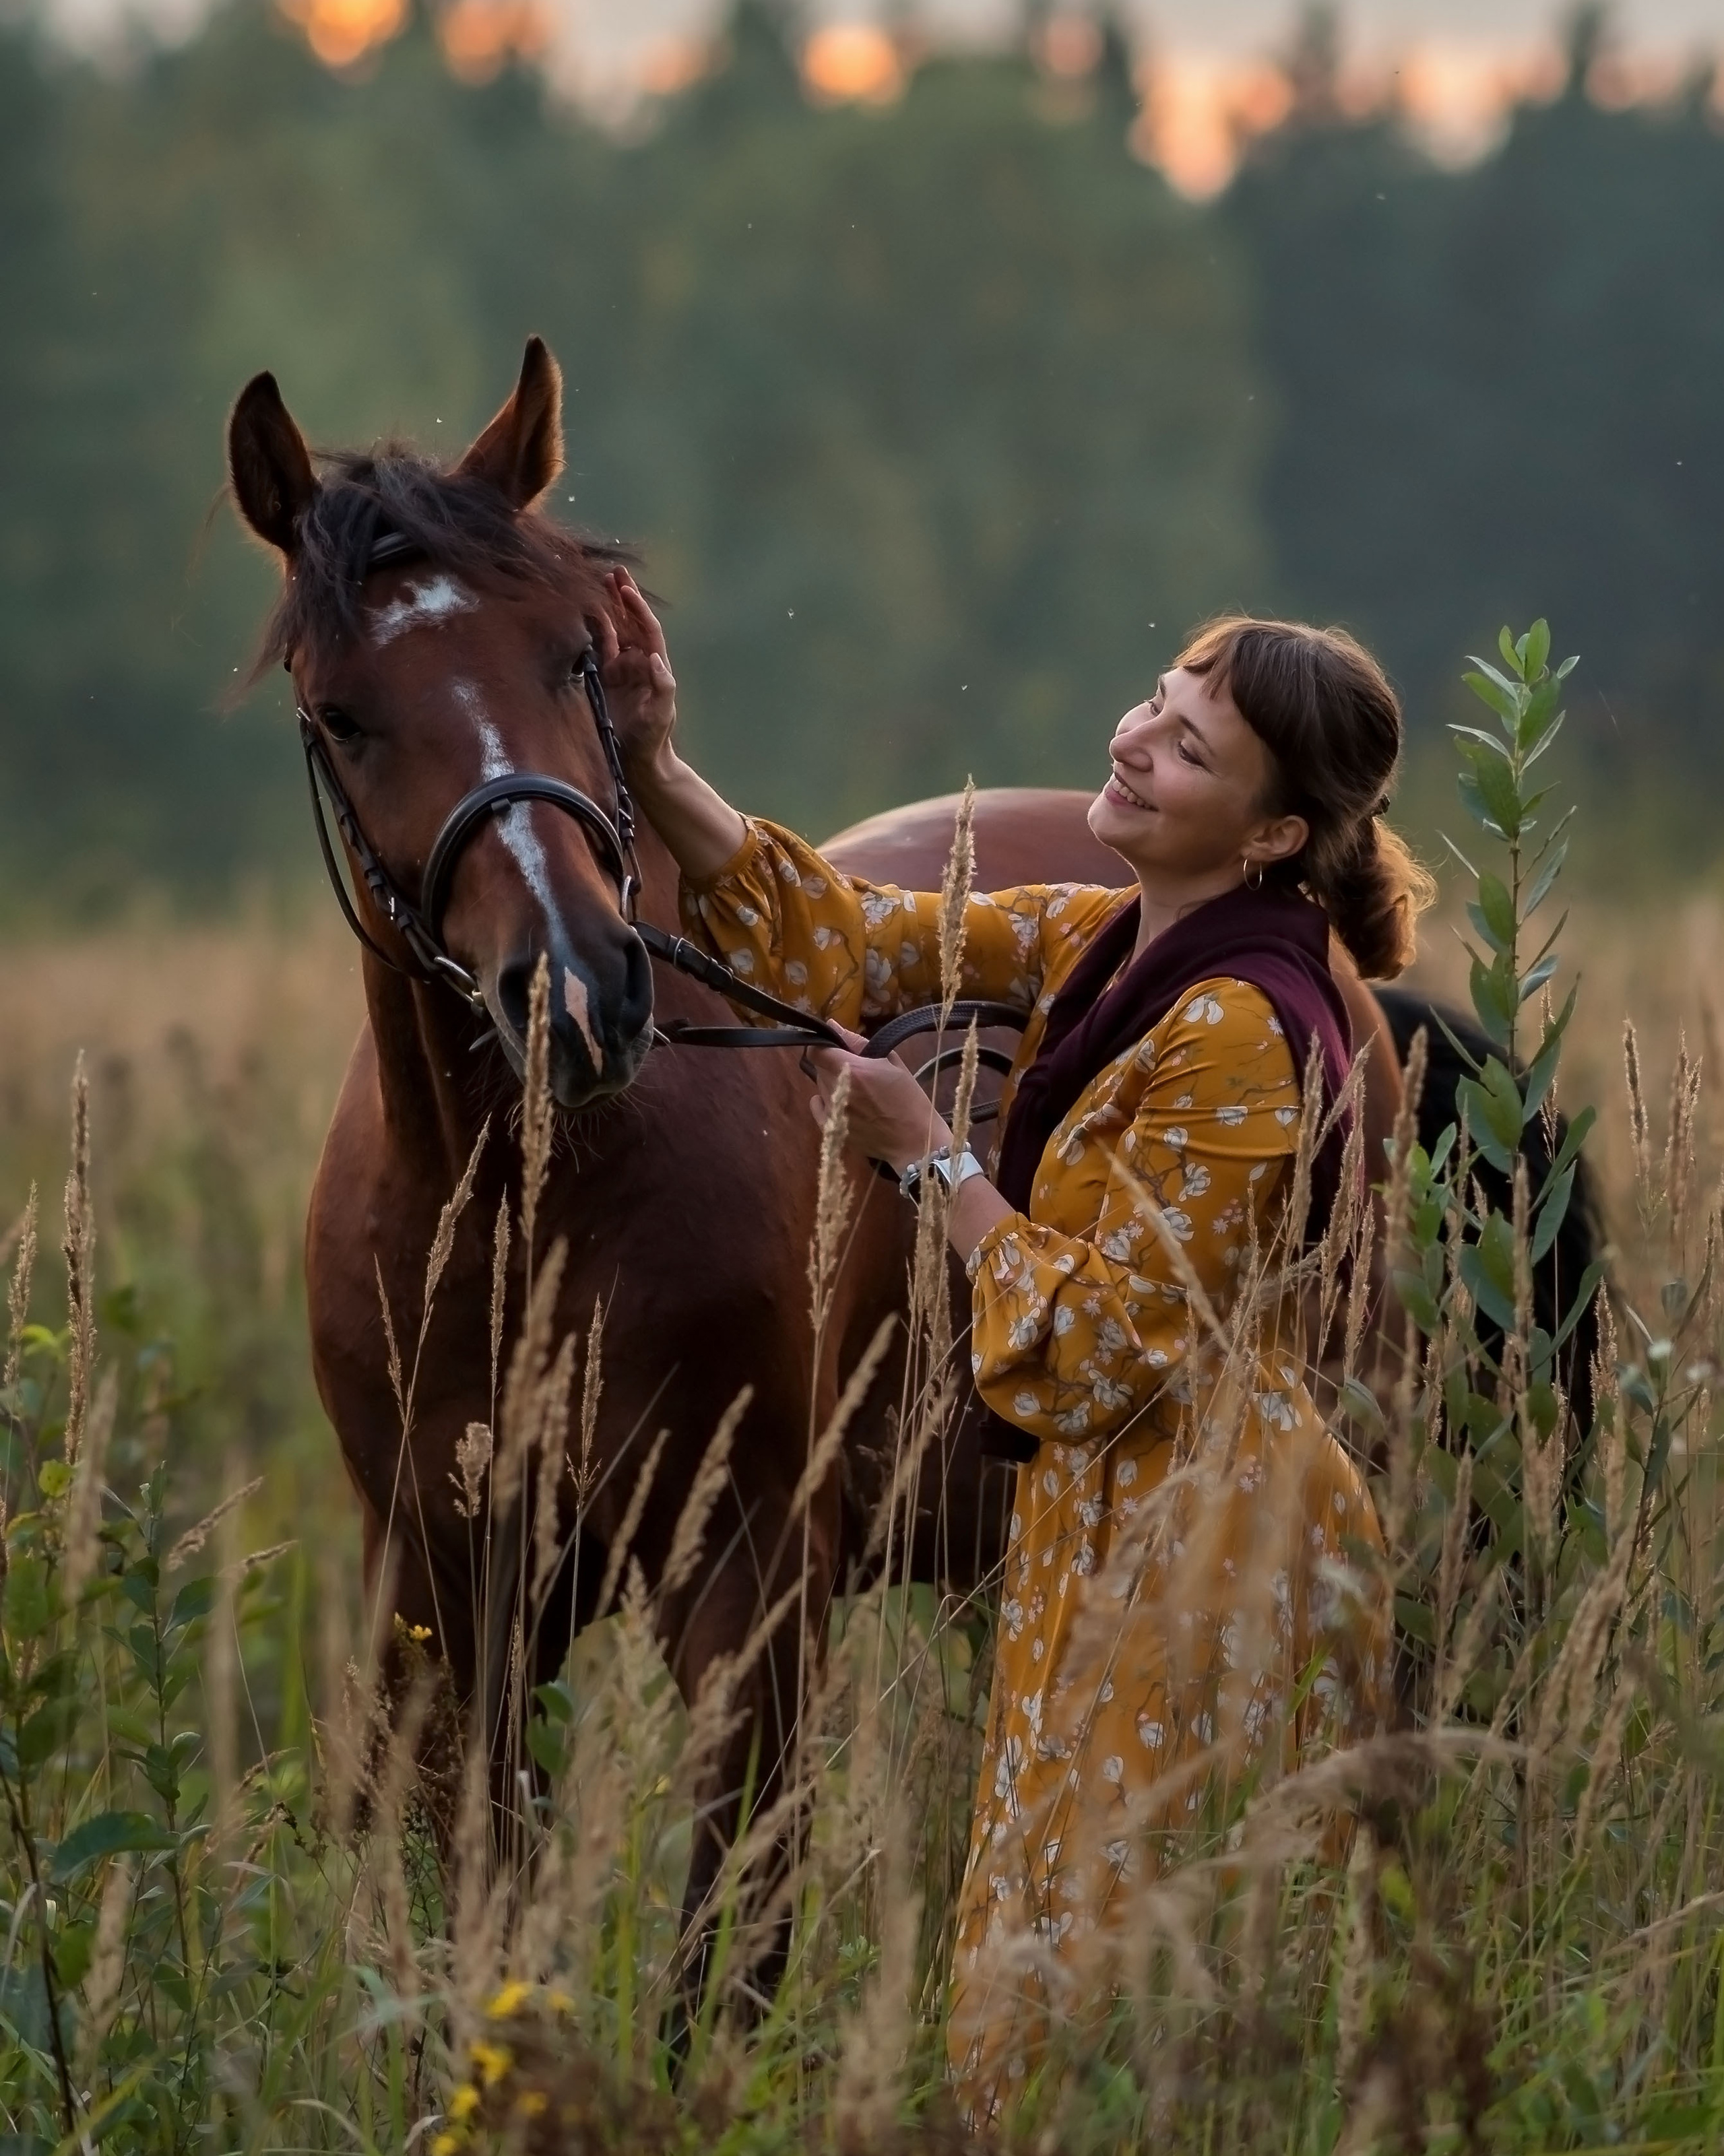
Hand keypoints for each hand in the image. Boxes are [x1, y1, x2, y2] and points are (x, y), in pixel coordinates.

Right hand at [595, 568, 676, 775]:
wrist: (638, 757)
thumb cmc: (654, 736)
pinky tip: (589, 613)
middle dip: (624, 597)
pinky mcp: (607, 678)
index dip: (638, 608)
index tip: (627, 588)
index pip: (647, 629)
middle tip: (615, 571)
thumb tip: (655, 658)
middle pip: (631, 622)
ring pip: (615, 630)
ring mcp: (622, 669)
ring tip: (601, 583)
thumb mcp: (661, 713)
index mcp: (655, 666)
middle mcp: (639, 663)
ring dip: (609, 608)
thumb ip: (662, 686)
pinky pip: (601, 648)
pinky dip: (596, 629)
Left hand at [804, 1025, 951, 1173]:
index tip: (835, 1047)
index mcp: (852, 1070)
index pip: (817, 1049)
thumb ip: (858, 1042)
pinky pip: (816, 1105)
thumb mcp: (892, 1062)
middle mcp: (836, 1089)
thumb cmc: (909, 1098)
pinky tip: (843, 1103)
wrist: (915, 1140)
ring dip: (832, 1082)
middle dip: (833, 1064)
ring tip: (857, 1091)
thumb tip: (833, 1025)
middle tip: (856, 1071)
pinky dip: (825, 1100)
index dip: (823, 1045)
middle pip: (819, 1067)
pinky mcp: (829, 1129)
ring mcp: (831, 1111)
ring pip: (820, 1086)